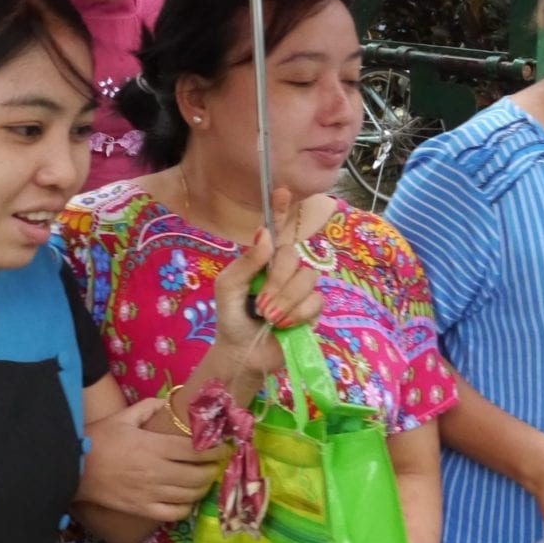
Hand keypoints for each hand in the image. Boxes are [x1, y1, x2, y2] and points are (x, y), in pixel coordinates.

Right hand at [79, 398, 224, 521]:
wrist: (73, 468)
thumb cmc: (98, 440)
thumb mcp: (122, 417)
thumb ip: (148, 408)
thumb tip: (169, 403)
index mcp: (153, 447)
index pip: (194, 451)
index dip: (213, 450)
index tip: (222, 447)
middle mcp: (157, 472)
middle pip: (198, 474)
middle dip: (213, 469)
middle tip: (216, 463)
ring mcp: (151, 494)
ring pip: (190, 495)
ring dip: (203, 487)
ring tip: (205, 479)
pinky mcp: (143, 510)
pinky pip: (175, 513)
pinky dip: (187, 507)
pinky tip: (188, 498)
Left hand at [208, 188, 322, 376]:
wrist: (243, 352)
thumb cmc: (232, 316)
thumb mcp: (228, 287)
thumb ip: (245, 262)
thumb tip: (266, 233)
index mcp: (264, 259)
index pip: (277, 229)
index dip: (281, 210)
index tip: (282, 190)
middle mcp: (285, 269)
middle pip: (292, 256)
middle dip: (276, 281)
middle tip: (260, 303)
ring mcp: (301, 287)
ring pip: (306, 278)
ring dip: (284, 300)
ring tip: (268, 317)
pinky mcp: (313, 308)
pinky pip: (315, 300)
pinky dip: (296, 314)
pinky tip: (283, 325)